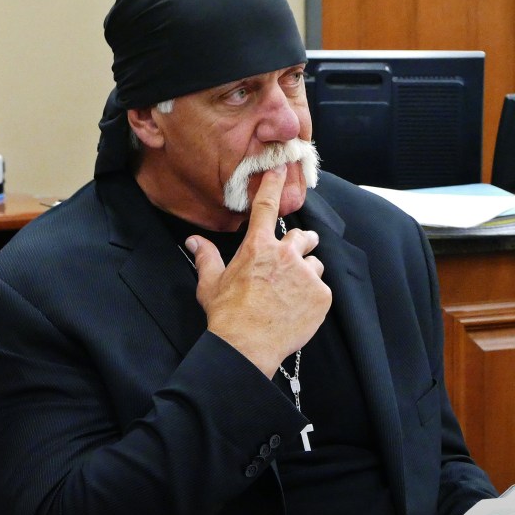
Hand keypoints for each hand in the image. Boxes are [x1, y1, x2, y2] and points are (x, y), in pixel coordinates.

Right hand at [186, 166, 331, 376]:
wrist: (247, 346)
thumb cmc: (227, 315)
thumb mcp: (211, 283)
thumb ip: (206, 257)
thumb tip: (193, 241)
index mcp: (257, 247)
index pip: (267, 206)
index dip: (274, 184)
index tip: (282, 168)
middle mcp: (285, 254)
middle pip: (303, 237)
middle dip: (301, 244)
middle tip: (294, 258)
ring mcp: (306, 274)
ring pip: (314, 264)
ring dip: (307, 274)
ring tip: (292, 294)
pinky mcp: (321, 295)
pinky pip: (322, 289)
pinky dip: (313, 297)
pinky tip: (298, 310)